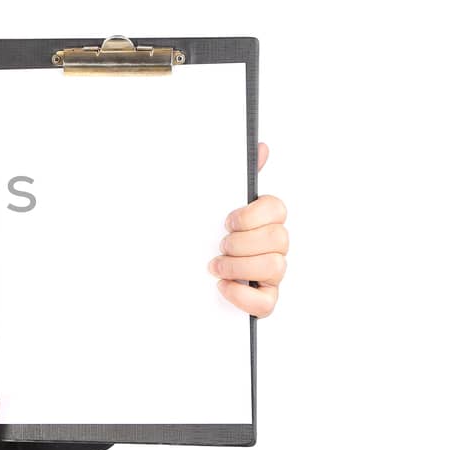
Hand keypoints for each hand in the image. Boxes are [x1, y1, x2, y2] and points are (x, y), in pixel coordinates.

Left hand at [210, 141, 287, 316]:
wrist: (171, 273)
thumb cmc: (196, 236)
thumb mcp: (207, 202)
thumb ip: (232, 175)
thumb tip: (260, 147)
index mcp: (261, 219)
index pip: (277, 208)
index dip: (252, 214)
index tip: (227, 220)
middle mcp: (271, 246)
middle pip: (279, 237)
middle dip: (242, 241)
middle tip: (219, 244)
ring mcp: (270, 276)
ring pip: (276, 267)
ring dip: (238, 266)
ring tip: (214, 267)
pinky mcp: (262, 302)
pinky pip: (267, 303)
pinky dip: (242, 295)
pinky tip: (222, 287)